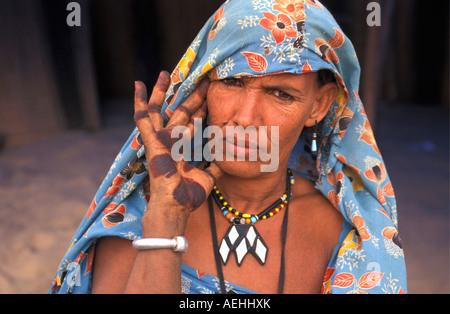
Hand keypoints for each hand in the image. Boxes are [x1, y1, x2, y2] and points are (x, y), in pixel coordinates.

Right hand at [134, 71, 221, 220]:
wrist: (176, 205)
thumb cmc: (189, 195)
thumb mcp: (208, 177)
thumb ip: (215, 167)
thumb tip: (226, 161)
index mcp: (182, 149)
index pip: (192, 123)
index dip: (202, 109)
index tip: (211, 95)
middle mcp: (170, 141)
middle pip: (180, 112)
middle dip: (192, 97)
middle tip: (202, 81)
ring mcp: (159, 140)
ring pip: (159, 110)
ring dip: (162, 92)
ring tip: (165, 73)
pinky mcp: (151, 140)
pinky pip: (142, 117)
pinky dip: (139, 100)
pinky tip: (137, 84)